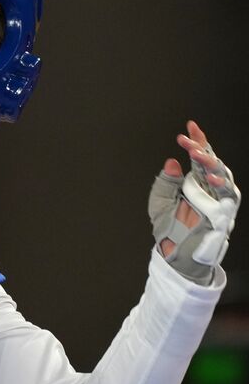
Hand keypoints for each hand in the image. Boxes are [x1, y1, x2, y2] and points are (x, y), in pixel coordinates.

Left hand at [149, 120, 239, 284]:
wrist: (174, 257)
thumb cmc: (170, 230)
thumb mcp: (159, 203)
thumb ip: (164, 182)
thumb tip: (171, 161)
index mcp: (197, 184)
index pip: (201, 158)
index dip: (199, 142)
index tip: (190, 126)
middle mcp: (211, 191)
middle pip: (213, 164)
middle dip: (202, 150)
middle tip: (188, 142)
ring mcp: (219, 203)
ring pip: (222, 177)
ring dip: (211, 164)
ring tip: (197, 154)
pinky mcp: (222, 217)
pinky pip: (224, 199)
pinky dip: (218, 188)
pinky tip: (209, 178)